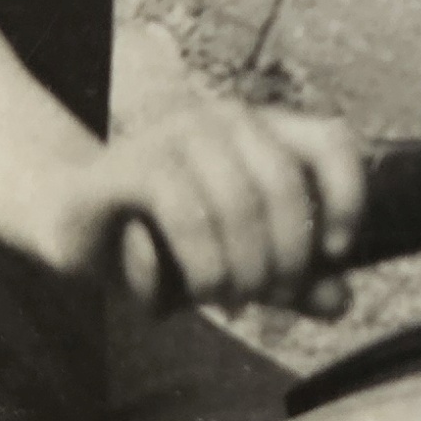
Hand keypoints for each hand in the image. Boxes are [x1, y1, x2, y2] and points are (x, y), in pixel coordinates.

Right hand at [62, 101, 366, 312]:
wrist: (73, 225)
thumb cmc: (165, 243)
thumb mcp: (238, 264)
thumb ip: (291, 281)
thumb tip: (341, 302)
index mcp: (260, 130)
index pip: (331, 141)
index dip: (348, 197)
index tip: (334, 254)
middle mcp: (221, 119)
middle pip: (283, 188)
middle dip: (285, 260)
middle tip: (265, 299)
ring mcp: (173, 135)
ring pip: (238, 205)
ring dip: (242, 270)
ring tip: (228, 301)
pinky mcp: (129, 164)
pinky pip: (187, 214)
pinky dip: (202, 265)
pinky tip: (195, 293)